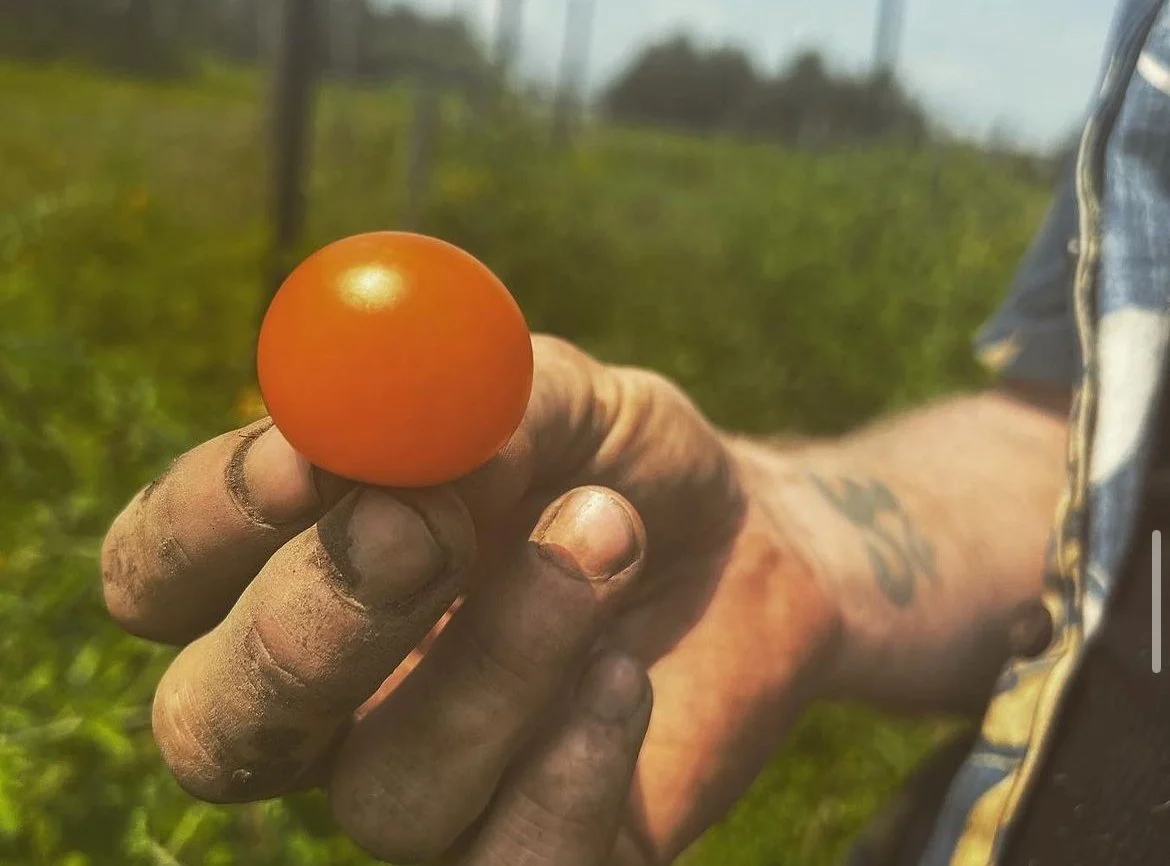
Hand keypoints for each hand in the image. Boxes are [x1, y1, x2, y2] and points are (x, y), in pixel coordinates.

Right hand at [101, 336, 840, 863]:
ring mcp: (427, 792)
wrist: (751, 549)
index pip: (160, 573)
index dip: (204, 523)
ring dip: (499, 661)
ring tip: (609, 537)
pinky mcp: (530, 852)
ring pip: (382, 797)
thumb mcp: (560, 394)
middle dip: (310, 626)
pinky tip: (626, 676)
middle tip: (423, 531)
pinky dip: (567, 772)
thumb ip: (471, 396)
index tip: (303, 460)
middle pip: (215, 724)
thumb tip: (394, 423)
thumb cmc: (622, 461)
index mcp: (296, 564)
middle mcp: (329, 701)